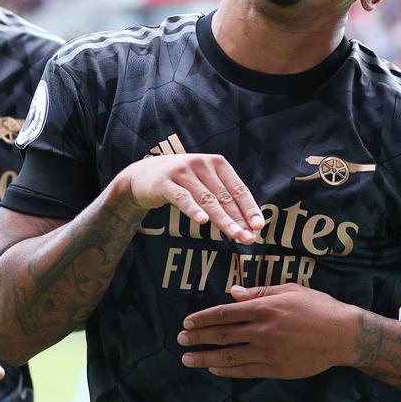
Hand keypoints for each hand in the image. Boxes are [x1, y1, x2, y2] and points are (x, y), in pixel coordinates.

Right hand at [114, 154, 263, 242]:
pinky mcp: (164, 182)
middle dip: (238, 219)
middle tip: (249, 238)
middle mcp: (201, 164)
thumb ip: (222, 197)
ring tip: (234, 235)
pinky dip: (193, 210)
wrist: (142, 176)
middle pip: (224, 197)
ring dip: (222, 219)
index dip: (249, 208)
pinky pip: (182, 198)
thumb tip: (248, 223)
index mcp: (216, 163)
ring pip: (206, 199)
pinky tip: (203, 222)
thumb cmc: (180, 183)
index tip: (259, 226)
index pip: (237, 188)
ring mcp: (182, 172)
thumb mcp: (203, 184)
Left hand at [177, 283, 355, 378]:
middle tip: (180, 339)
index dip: (203, 319)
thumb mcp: (290, 290)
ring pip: (229, 356)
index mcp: (265, 308)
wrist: (343, 335)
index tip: (187, 322)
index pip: (224, 313)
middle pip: (222, 335)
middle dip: (197, 337)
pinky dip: (227, 370)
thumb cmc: (319, 307)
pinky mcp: (276, 368)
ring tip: (188, 359)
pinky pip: (245, 371)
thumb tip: (233, 293)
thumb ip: (259, 292)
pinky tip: (214, 369)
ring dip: (205, 358)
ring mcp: (268, 352)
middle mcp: (262, 331)